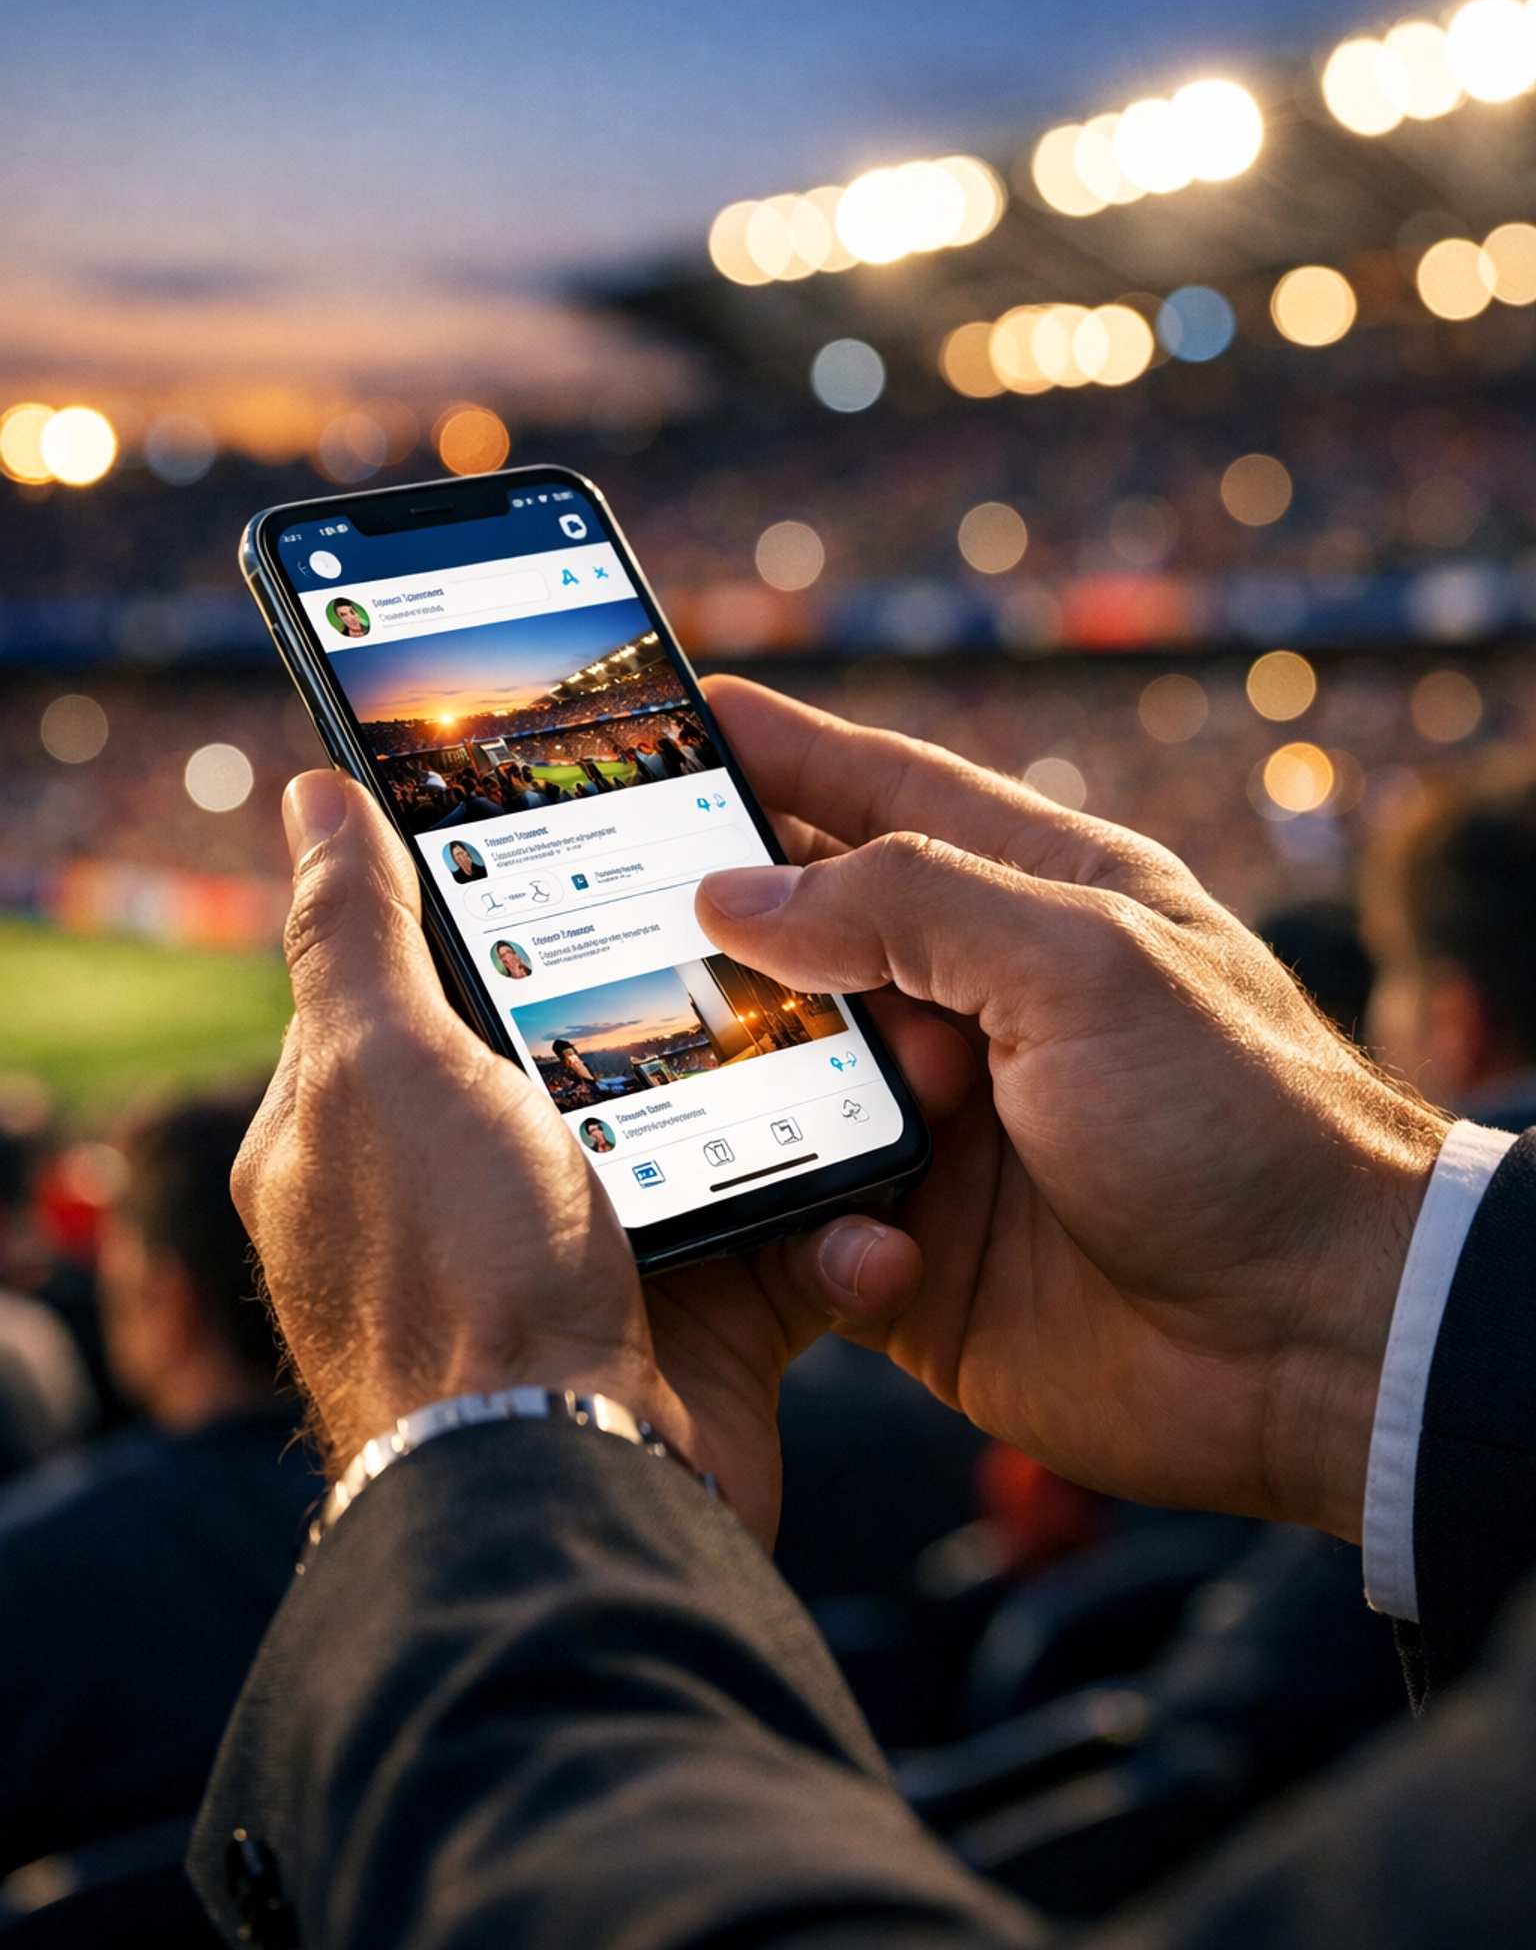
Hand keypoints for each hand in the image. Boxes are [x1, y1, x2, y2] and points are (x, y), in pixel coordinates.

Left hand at [235, 771, 965, 1548]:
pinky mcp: (699, 1323)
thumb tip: (313, 794)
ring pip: (729, 1131)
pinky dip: (842, 1231)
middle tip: (805, 920)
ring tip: (889, 1047)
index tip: (639, 821)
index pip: (460, 963)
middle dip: (721, 993)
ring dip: (811, 1099)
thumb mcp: (379, 1068)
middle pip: (620, 1039)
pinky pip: (793, 1244)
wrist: (564, 1485)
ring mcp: (599, 1254)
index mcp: (388, 1115)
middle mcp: (489, 1183)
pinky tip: (870, 1214)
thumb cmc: (444, 1275)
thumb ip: (353, 931)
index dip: (541, 890)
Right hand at [697, 677, 1449, 1541]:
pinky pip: (802, 1217)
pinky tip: (804, 1220)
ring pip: (786, 1075)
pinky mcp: (915, 1249)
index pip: (885, 794)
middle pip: (813, 934)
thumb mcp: (1083, 963)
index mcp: (1040, 899)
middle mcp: (982, 1003)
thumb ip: (910, 905)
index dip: (783, 752)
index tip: (681, 716)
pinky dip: (786, 1215)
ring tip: (672, 1061)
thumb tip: (740, 893)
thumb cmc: (1241, 1120)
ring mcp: (945, 1129)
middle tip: (611, 905)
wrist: (1318, 1341)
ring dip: (741, 1073)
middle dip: (722, 922)